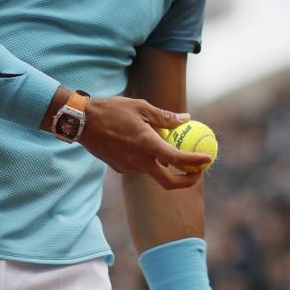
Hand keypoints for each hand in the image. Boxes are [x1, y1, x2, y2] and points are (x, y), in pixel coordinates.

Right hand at [77, 97, 209, 189]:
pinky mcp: (119, 168)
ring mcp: (128, 168)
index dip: (195, 162)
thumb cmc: (112, 110)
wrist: (81, 122)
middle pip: (169, 182)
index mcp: (147, 145)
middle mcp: (139, 162)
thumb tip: (186, 118)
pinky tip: (144, 143)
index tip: (208, 159)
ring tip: (165, 143)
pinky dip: (148, 159)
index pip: (177, 159)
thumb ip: (165, 117)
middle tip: (197, 170)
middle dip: (187, 180)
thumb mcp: (141, 107)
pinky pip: (139, 166)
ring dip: (164, 163)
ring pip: (153, 170)